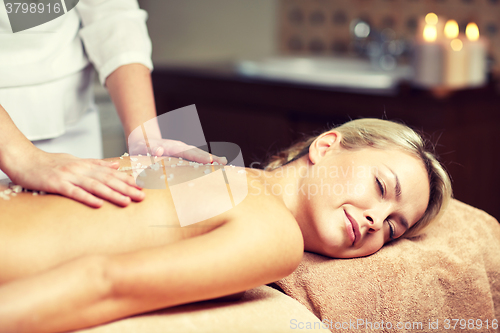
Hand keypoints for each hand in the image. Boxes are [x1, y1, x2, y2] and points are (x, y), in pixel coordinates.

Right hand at [6, 148, 144, 207]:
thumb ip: (97, 164)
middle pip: (108, 179)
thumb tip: (117, 165)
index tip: (143, 187)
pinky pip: (74, 192)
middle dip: (126, 188)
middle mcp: (81, 169)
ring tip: (128, 201)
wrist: (24, 159)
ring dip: (112, 193)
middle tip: (142, 196)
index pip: (112, 173)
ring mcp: (69, 176)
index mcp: (86, 165)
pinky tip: (99, 204)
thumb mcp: (76, 160)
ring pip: (95, 185)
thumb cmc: (50, 162)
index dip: (128, 180)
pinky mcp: (56, 184)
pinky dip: (87, 198)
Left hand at [129, 137, 227, 164]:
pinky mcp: (184, 154)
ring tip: (225, 163)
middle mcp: (180, 146)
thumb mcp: (141, 148)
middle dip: (211, 157)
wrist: (142, 139)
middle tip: (224, 162)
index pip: (187, 152)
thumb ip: (150, 149)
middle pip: (197, 152)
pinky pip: (197, 157)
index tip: (210, 161)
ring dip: (212, 158)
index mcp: (171, 146)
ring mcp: (183, 150)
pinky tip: (217, 165)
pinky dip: (207, 160)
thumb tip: (159, 150)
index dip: (199, 157)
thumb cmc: (140, 147)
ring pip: (199, 153)